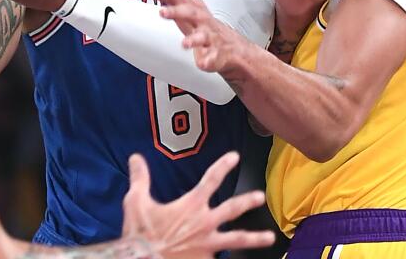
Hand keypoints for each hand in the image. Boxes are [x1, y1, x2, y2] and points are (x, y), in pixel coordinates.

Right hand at [122, 151, 276, 258]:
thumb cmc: (141, 233)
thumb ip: (140, 179)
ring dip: (254, 238)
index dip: (223, 166)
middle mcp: (205, 223)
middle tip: (260, 197)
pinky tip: (233, 258)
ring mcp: (208, 245)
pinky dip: (224, 257)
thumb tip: (135, 157)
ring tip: (270, 238)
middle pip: (232, 209)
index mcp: (191, 205)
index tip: (234, 156)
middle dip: (247, 201)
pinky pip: (220, 258)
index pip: (211, 180)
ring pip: (237, 240)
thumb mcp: (136, 202)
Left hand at [143, 0, 248, 75]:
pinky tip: (203, 63)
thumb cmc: (201, 22)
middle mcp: (202, 19)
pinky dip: (210, 61)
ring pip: (204, 36)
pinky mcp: (218, 54)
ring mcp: (211, 36)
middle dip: (177, 12)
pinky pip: (215, 58)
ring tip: (185, 44)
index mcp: (192, 5)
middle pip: (191, 13)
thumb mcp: (182, 2)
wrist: (231, 47)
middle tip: (162, 12)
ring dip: (194, 39)